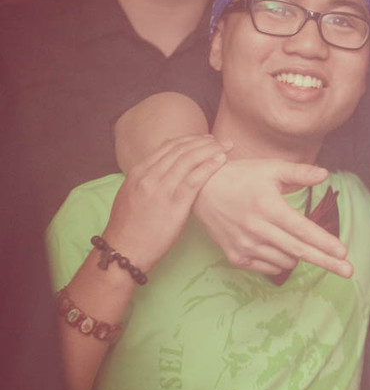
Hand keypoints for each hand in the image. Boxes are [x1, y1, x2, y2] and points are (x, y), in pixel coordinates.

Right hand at [103, 135, 228, 271]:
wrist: (124, 249)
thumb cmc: (130, 227)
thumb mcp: (132, 195)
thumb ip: (147, 180)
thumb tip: (164, 172)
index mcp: (139, 172)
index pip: (167, 147)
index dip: (189, 140)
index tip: (204, 140)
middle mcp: (149, 176)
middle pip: (180, 149)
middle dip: (203, 142)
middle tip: (220, 141)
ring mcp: (161, 188)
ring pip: (189, 160)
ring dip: (211, 150)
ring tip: (226, 147)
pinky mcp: (173, 204)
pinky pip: (194, 179)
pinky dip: (209, 166)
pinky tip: (221, 161)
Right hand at [192, 159, 352, 276]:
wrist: (200, 190)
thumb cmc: (241, 176)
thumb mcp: (271, 169)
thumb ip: (299, 173)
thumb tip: (325, 175)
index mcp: (268, 207)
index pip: (302, 230)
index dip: (324, 242)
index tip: (344, 253)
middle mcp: (256, 229)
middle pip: (299, 251)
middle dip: (327, 262)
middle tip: (349, 272)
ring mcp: (245, 245)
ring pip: (285, 260)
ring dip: (299, 255)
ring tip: (298, 241)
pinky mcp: (235, 256)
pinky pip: (268, 267)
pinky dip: (280, 261)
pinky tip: (280, 247)